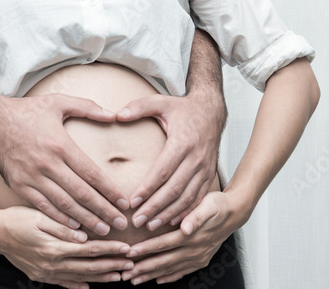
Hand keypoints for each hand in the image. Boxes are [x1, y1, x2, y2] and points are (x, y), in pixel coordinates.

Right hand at [0, 93, 130, 234]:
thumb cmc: (28, 110)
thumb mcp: (58, 102)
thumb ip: (87, 107)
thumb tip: (113, 114)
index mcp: (60, 145)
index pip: (91, 173)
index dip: (109, 190)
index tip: (124, 202)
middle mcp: (47, 164)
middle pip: (81, 193)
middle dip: (103, 211)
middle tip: (121, 224)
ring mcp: (32, 177)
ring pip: (64, 204)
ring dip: (85, 219)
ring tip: (103, 230)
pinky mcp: (20, 185)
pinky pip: (43, 206)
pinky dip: (59, 218)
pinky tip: (74, 227)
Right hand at [0, 206, 134, 288]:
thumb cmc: (15, 219)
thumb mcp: (39, 217)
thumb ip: (62, 228)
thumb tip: (84, 236)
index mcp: (54, 247)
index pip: (89, 250)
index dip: (109, 250)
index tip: (126, 248)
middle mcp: (52, 264)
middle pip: (88, 267)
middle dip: (111, 266)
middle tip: (130, 265)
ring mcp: (46, 273)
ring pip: (79, 278)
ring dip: (100, 278)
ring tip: (118, 276)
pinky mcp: (40, 275)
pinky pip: (64, 284)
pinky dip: (78, 286)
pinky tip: (89, 286)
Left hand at [117, 90, 222, 229]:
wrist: (211, 111)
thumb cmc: (183, 108)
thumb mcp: (160, 102)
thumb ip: (138, 107)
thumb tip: (116, 115)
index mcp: (183, 143)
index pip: (163, 170)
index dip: (148, 188)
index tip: (133, 201)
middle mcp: (196, 159)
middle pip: (174, 189)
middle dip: (156, 207)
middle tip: (137, 220)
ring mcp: (205, 169)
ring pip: (187, 198)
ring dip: (169, 214)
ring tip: (151, 225)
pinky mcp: (209, 175)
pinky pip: (199, 198)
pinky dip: (187, 213)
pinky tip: (173, 223)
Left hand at [122, 191, 242, 283]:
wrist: (234, 213)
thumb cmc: (217, 205)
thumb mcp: (209, 205)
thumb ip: (196, 216)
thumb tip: (185, 227)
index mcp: (192, 236)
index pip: (164, 244)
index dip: (146, 249)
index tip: (129, 252)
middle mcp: (194, 250)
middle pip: (164, 261)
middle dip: (143, 268)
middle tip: (126, 274)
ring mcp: (198, 258)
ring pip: (170, 269)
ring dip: (151, 275)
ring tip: (134, 280)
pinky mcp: (201, 260)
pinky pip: (182, 272)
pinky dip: (169, 277)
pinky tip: (158, 281)